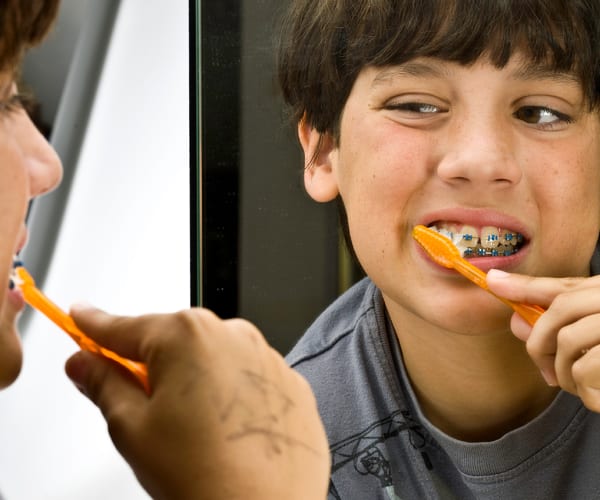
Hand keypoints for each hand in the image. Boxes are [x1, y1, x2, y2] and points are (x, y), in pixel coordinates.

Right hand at [65, 305, 329, 499]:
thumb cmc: (205, 476)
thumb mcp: (133, 428)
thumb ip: (104, 385)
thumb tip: (86, 365)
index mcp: (186, 336)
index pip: (125, 327)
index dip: (95, 325)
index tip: (82, 318)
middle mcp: (232, 335)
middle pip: (173, 341)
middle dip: (152, 366)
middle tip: (144, 408)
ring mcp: (266, 357)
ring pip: (212, 359)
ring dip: (196, 382)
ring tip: (193, 432)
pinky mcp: (288, 383)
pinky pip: (247, 378)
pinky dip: (231, 397)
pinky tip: (225, 433)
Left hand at [487, 269, 599, 411]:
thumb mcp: (596, 328)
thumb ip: (558, 320)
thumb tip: (515, 320)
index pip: (562, 288)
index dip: (525, 287)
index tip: (493, 282)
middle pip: (559, 315)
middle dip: (540, 345)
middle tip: (545, 373)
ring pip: (570, 345)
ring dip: (564, 374)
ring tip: (577, 386)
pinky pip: (587, 373)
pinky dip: (585, 393)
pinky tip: (596, 396)